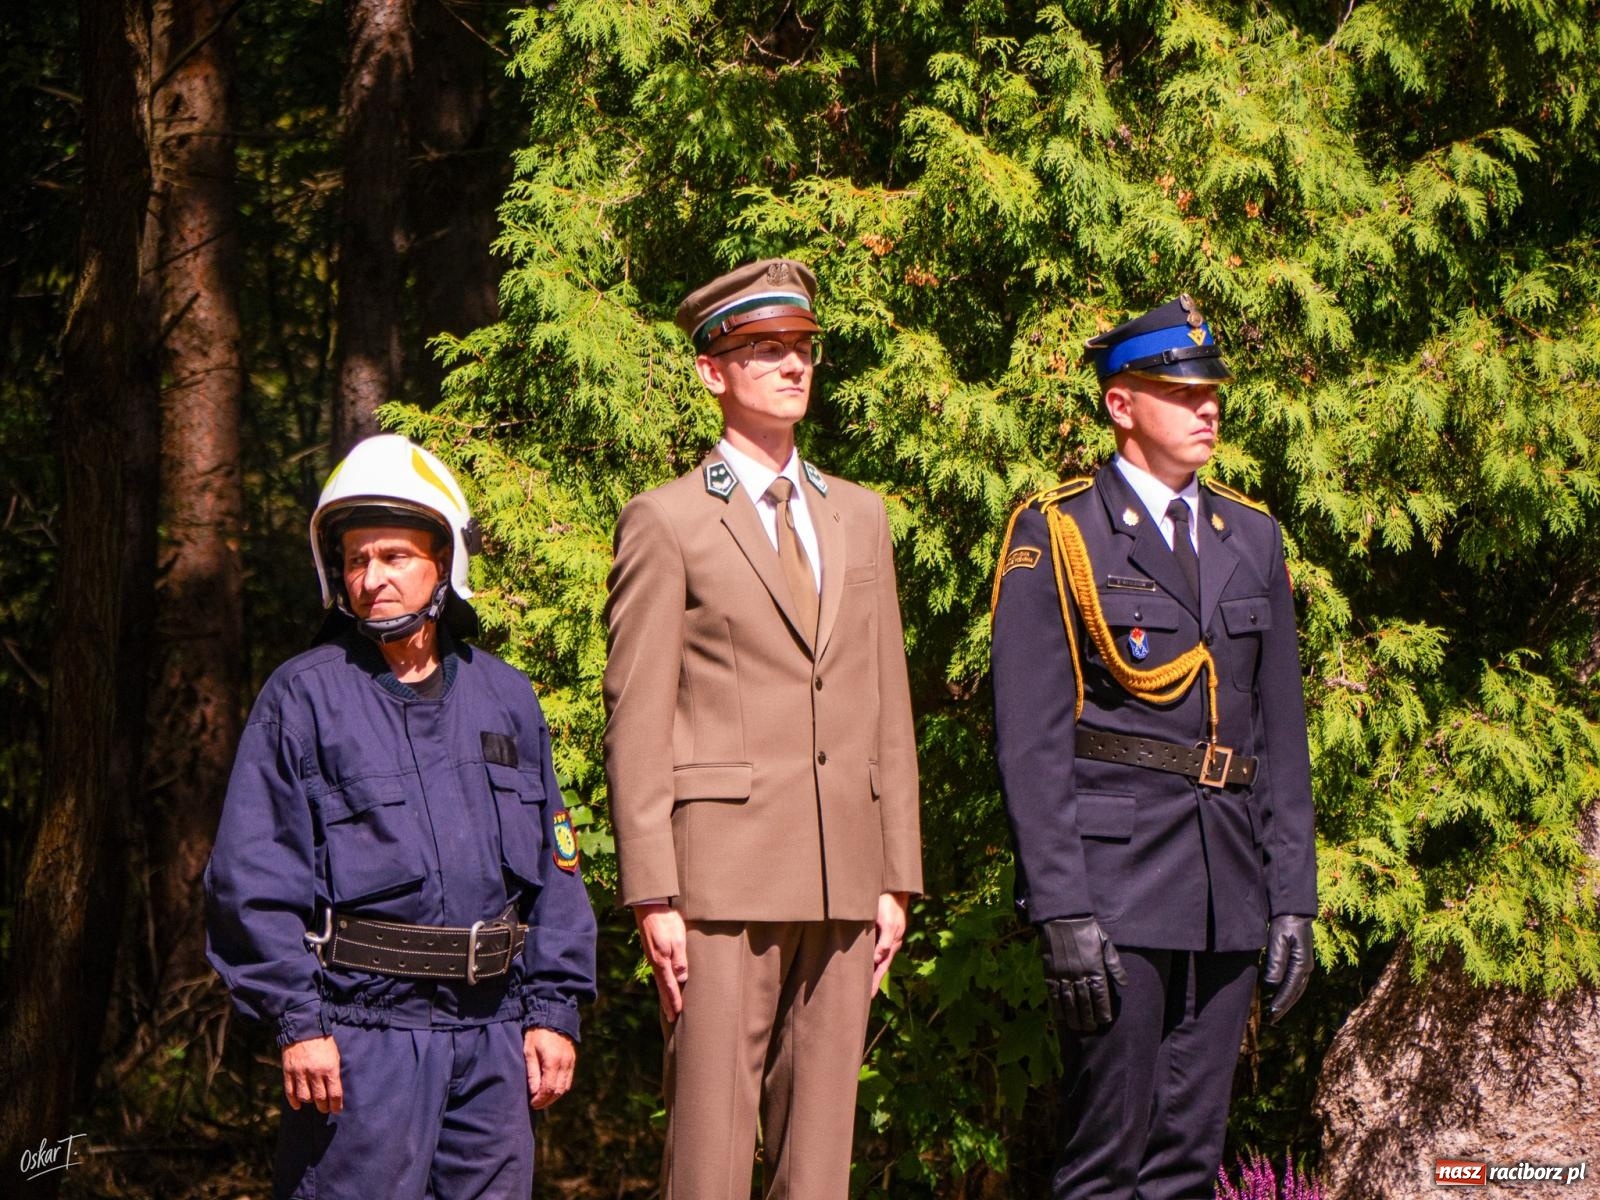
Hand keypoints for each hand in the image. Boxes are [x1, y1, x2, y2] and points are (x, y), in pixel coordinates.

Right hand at [281, 1034, 341, 1113]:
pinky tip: (298, 1106)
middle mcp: (315, 1072)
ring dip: (310, 1103)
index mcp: (330, 1067)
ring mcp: (300, 1073)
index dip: (336, 1105)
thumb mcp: (335, 1054)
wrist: (304, 1028)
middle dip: (324, 1107)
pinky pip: (290, 1092)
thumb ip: (334, 1071)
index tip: (337, 1110)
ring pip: (305, 1097)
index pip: (334, 1093)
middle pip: (320, 1098)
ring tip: (313, 1103)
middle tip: (325, 1109)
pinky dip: (294, 1101)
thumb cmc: (323, 1041)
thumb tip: (334, 1089)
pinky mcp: (288, 1072)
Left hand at [524, 1027, 575, 1109]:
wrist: (552, 1017)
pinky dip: (560, 1088)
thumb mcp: (529, 1051)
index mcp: (553, 1061)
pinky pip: (568, 1080)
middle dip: (547, 1101)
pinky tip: (551, 1089)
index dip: (540, 1099)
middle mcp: (564, 1063)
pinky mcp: (572, 1060)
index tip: (532, 1104)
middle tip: (536, 1104)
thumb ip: (532, 1072)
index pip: (548, 1088)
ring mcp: (570, 1062)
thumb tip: (534, 1092)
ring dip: (554, 1096)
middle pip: (558, 1091)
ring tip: (543, 1099)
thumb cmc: (537, 1034)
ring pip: (565, 1087)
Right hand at [634, 903, 688, 1021]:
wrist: (650, 905)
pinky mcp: (653, 951)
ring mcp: (653, 956)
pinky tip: (665, 983)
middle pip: (662, 987)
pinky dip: (662, 982)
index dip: (674, 1001)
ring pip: (660, 980)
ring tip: (669, 1006)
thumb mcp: (678, 938)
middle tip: (671, 1018)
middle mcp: (655, 962)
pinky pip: (659, 971)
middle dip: (667, 1003)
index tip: (676, 1015)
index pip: (669, 986)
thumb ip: (680, 959)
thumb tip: (681, 979)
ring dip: (665, 994)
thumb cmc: (666, 920)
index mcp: (662, 961)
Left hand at [871, 891, 909, 994]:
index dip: (875, 982)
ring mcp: (887, 938)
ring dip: (873, 971)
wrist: (893, 888)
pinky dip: (872, 959)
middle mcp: (890, 944)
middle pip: (881, 967)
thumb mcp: (887, 922)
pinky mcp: (883, 931)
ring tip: (864, 985)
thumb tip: (878, 959)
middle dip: (873, 982)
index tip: (869, 996)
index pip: (882, 968)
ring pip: (879, 960)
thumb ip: (884, 941)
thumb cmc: (889, 905)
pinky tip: (866, 962)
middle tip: (866, 998)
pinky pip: (877, 949)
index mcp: (891, 945)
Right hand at [1039, 917, 1128, 1032]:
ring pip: (1069, 1000)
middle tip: (1090, 1029)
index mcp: (1095, 968)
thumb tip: (1124, 983)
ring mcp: (1063, 974)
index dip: (1102, 1010)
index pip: (1100, 995)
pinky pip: (1053, 993)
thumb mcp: (1105, 943)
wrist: (1063, 918)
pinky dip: (1056, 1006)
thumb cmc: (1087, 930)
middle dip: (1088, 1017)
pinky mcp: (1050, 972)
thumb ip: (1114, 964)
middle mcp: (1079, 974)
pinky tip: (1060, 1015)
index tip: (1104, 1021)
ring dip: (1073, 1016)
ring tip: (1076, 1027)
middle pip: (1084, 1001)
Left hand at [1262, 915, 1313, 1023]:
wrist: (1294, 911)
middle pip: (1296, 992)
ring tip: (1277, 1012)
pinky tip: (1281, 996)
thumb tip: (1272, 983)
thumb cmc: (1284, 923)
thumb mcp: (1278, 939)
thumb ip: (1276, 961)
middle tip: (1273, 1019)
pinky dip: (1289, 992)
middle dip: (1285, 1006)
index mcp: (1302, 963)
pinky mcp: (1301, 961)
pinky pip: (1296, 982)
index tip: (1271, 1013)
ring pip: (1297, 989)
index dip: (1281, 1001)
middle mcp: (1306, 967)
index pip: (1290, 988)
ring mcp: (1305, 965)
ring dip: (1288, 1001)